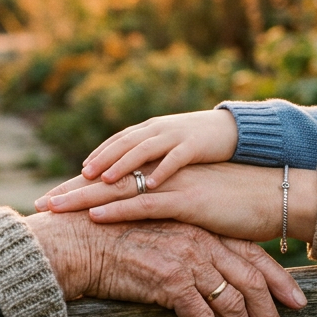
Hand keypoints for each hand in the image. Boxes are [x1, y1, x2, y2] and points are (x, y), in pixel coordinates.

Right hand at [24, 211, 306, 316]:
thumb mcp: (159, 234)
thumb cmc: (111, 238)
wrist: (76, 240)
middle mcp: (201, 240)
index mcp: (202, 227)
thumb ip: (187, 247)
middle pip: (253, 282)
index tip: (298, 301)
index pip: (254, 254)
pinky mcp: (168, 280)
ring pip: (233, 304)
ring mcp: (186, 258)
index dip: (280, 279)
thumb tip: (209, 275)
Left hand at [37, 163, 316, 244]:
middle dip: (72, 189)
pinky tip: (95, 214)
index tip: (54, 197)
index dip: (83, 184)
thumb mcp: (201, 198)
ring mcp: (176, 180)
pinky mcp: (190, 197)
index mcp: (165, 164)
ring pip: (120, 184)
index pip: (116, 172)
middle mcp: (166, 166)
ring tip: (55, 206)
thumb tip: (152, 214)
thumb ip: (174, 201)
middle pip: (109, 174)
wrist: (281, 193)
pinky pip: (146, 201)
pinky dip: (119, 207)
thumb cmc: (243, 200)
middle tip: (40, 204)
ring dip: (85, 195)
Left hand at [73, 109, 239, 190]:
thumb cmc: (203, 147)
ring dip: (122, 165)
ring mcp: (177, 137)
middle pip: (123, 145)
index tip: (76, 174)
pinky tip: (148, 186)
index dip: (98, 155)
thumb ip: (151, 159)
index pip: (118, 141)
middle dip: (100, 162)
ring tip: (104, 181)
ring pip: (143, 151)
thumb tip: (127, 176)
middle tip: (81, 178)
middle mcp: (159, 130)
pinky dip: (161, 171)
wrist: (239, 131)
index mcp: (152, 130)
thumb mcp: (172, 151)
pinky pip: (176, 159)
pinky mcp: (197, 147)